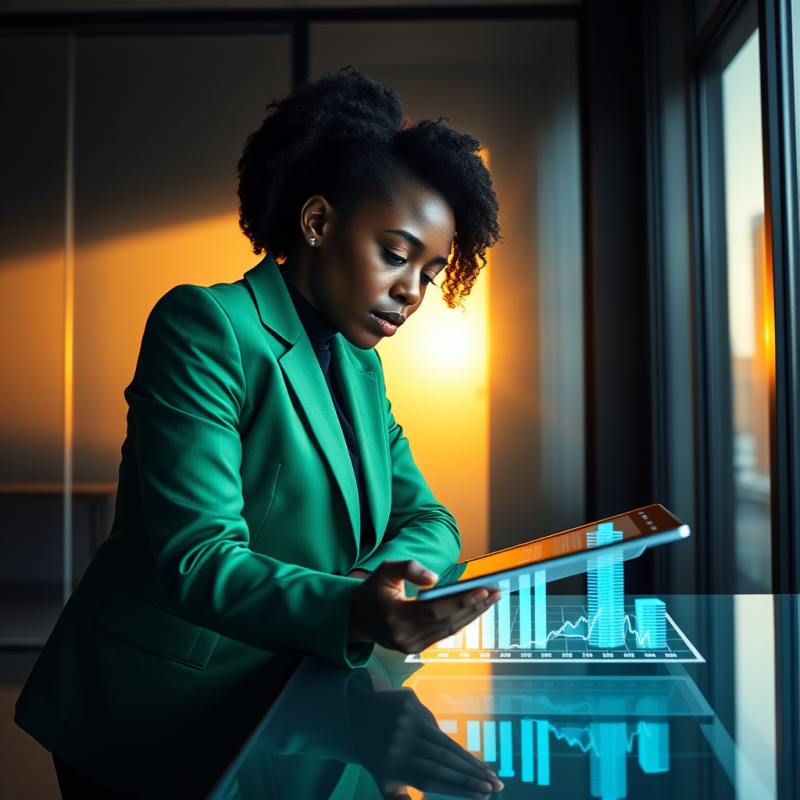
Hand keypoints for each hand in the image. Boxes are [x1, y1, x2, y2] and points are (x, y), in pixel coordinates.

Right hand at [348, 559, 501, 653]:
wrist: (358, 618)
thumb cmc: (374, 590)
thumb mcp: (384, 570)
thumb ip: (408, 568)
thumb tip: (434, 579)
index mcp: (394, 616)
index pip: (434, 610)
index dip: (460, 601)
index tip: (483, 590)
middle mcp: (403, 636)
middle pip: (446, 622)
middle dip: (474, 606)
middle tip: (495, 592)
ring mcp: (409, 647)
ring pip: (448, 630)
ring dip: (472, 614)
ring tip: (491, 598)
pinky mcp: (415, 650)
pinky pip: (443, 634)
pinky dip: (461, 620)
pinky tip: (475, 608)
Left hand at [349, 682, 503, 799]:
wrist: (355, 712)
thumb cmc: (375, 753)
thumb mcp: (382, 781)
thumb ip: (399, 799)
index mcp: (394, 764)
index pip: (432, 778)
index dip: (460, 787)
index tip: (483, 795)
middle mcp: (402, 742)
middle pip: (443, 762)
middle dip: (473, 776)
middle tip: (496, 787)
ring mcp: (408, 719)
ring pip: (445, 743)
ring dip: (470, 761)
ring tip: (490, 773)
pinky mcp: (412, 702)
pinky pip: (437, 726)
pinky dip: (453, 743)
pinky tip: (469, 758)